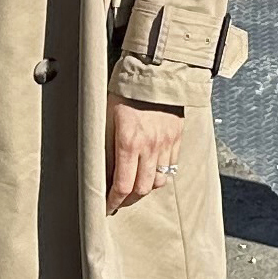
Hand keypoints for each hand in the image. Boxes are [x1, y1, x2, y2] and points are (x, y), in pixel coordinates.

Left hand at [106, 93, 185, 214]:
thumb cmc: (124, 92)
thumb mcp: (106, 118)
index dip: (113, 201)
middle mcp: (150, 146)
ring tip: (135, 186)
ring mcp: (167, 143)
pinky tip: (150, 170)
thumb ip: (104, 147)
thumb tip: (100, 172)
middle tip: (119, 199)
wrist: (154, 70)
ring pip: (159, 180)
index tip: (106, 207)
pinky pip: (172, 166)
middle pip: (142, 189)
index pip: (122, 185)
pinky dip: (160, 174)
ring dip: (145, 188)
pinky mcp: (177, 137)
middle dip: (128, 199)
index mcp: (129, 142)